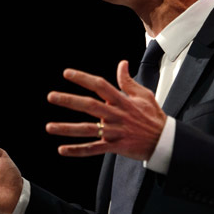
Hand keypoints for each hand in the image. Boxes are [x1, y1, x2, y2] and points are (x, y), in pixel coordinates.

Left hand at [46, 60, 166, 159]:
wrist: (165, 141)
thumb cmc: (153, 117)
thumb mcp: (143, 95)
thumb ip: (128, 81)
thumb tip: (122, 63)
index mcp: (122, 101)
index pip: (100, 85)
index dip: (83, 78)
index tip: (66, 73)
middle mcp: (116, 115)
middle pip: (90, 106)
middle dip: (69, 101)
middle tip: (51, 97)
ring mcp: (115, 131)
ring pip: (88, 129)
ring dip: (67, 129)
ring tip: (48, 127)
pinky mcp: (116, 146)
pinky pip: (94, 149)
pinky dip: (78, 150)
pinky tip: (62, 150)